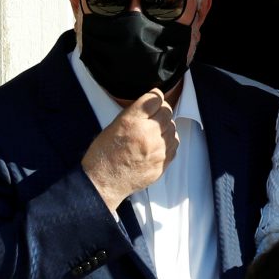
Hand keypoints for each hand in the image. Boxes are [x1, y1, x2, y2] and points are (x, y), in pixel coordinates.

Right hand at [81, 88, 178, 210]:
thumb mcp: (113, 125)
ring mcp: (158, 149)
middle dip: (161, 111)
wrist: (105, 182)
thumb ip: (134, 113)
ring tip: (153, 132)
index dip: (155, 97)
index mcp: (132, 121)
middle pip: (167, 112)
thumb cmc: (104, 155)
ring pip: (173, 127)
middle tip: (153, 116)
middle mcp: (148, 134)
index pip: (155, 99)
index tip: (154, 99)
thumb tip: (151, 104)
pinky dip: (168, 141)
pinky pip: (174, 144)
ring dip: (165, 126)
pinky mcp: (163, 162)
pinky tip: (157, 143)